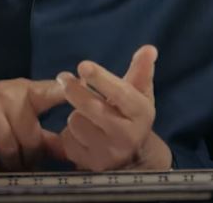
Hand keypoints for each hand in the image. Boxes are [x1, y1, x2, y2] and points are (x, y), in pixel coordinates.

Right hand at [0, 78, 65, 170]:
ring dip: (9, 164)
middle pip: (30, 138)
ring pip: (8, 148)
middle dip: (29, 159)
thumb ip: (45, 135)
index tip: (86, 93)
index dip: (69, 93)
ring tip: (9, 167)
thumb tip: (74, 153)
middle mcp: (10, 94)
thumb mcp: (19, 116)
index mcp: (28, 91)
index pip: (53, 91)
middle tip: (25, 167)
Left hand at [55, 45, 171, 171]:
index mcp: (141, 114)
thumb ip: (141, 70)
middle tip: (64, 77)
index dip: (101, 79)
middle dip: (74, 90)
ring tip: (84, 112)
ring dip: (75, 113)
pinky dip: (69, 132)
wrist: (133, 158)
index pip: (120, 94)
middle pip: (92, 108)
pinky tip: (80, 131)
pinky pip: (68, 140)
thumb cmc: (131, 116)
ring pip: (76, 122)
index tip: (83, 65)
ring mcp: (108, 153)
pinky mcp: (91, 165)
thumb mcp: (140, 94)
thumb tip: (149, 48)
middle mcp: (126, 136)